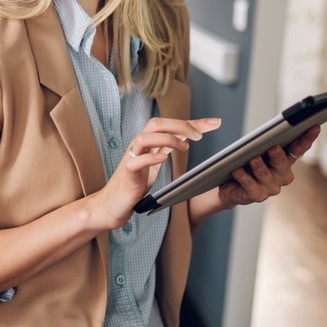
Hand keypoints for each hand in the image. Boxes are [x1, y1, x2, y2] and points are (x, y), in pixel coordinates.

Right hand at [93, 116, 220, 229]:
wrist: (112, 204)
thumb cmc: (134, 182)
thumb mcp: (155, 161)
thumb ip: (168, 147)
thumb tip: (188, 135)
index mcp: (147, 141)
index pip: (170, 124)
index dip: (193, 122)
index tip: (214, 122)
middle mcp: (138, 145)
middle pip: (156, 123)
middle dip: (180, 125)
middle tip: (199, 136)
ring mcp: (131, 157)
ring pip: (145, 137)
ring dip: (167, 139)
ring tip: (184, 146)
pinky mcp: (127, 173)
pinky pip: (136, 161)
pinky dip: (150, 157)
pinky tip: (163, 159)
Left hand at [217, 125, 320, 208]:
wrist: (231, 187)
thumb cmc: (245, 163)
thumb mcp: (253, 148)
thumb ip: (257, 137)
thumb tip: (234, 122)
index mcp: (285, 160)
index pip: (298, 148)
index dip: (307, 138)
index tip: (314, 126)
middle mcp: (281, 175)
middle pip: (282, 164)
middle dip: (278, 156)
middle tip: (274, 147)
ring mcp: (270, 187)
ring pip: (265, 175)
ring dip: (259, 166)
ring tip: (253, 158)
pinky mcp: (257, 195)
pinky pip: (251, 185)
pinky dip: (244, 177)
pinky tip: (238, 170)